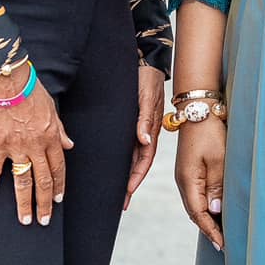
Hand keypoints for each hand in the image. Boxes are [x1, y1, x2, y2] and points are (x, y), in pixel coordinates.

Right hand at [0, 65, 73, 227]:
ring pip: (23, 181)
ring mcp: (17, 146)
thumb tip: (70, 145)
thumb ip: (60, 130)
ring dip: (25, 203)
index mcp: (52, 136)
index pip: (59, 168)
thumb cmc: (31, 89)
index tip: (58, 200)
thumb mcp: (52, 108)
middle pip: (44, 180)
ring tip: (25, 220)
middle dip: (45, 203)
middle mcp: (37, 145)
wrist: (9, 78)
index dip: (59, 186)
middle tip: (44, 220)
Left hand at [124, 64, 167, 210]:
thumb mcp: (146, 98)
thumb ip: (144, 119)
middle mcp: (144, 133)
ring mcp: (138, 128)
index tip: (127, 192)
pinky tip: (113, 166)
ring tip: (115, 192)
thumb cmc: (146, 78)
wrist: (145, 61)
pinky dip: (121, 159)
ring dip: (125, 174)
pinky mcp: (131, 122)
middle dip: (130, 184)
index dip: (136, 177)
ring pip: (131, 157)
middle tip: (120, 202)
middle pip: (137, 164)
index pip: (144, 160)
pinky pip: (126, 146)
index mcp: (150, 130)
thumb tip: (144, 141)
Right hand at [175, 114, 226, 251]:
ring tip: (221, 234)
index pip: (199, 214)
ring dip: (206, 220)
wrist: (199, 110)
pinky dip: (205, 207)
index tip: (223, 246)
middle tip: (224, 245)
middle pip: (194, 213)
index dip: (211, 231)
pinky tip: (215, 211)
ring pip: (195, 205)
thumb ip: (217, 185)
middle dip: (208, 229)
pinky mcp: (190, 170)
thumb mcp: (219, 159)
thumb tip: (214, 211)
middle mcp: (183, 181)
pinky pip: (197, 195)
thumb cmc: (210, 132)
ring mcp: (185, 176)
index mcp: (188, 180)